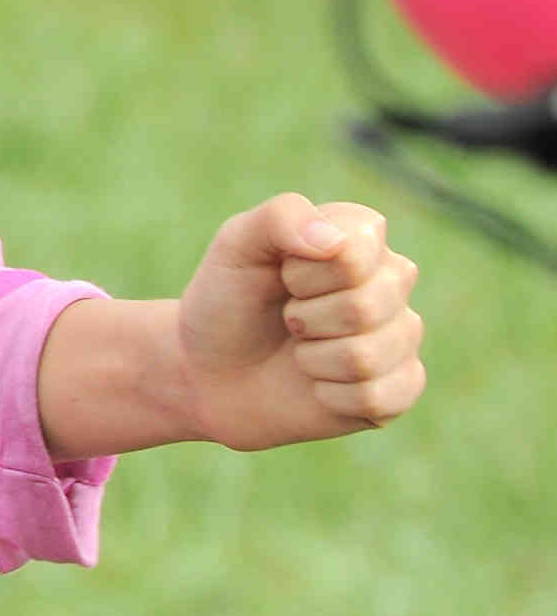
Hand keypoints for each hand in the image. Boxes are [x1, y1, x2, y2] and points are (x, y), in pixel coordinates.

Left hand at [174, 194, 425, 451]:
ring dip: (312, 359)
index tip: (282, 277)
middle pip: (366, 307)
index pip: (356, 254)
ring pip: (368, 357)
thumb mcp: (235, 246)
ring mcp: (402, 333)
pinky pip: (377, 397)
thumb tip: (334, 241)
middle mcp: (392, 280)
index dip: (303, 274)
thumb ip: (280, 218)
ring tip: (299, 349)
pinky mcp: (402, 384)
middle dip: (304, 319)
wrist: (212, 370)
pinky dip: (329, 395)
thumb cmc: (228, 300)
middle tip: (287, 319)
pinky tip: (317, 383)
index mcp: (361, 235)